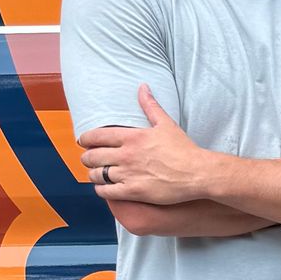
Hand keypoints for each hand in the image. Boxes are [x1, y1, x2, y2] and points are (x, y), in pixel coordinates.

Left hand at [78, 85, 214, 206]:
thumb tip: (142, 87)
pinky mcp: (133, 191)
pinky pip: (106, 192)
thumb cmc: (183, 149)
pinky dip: (101, 190)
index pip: (96, 136)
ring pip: (96, 175)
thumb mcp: (166, 123)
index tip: (83, 142)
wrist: (197, 173)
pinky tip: (104, 188)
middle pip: (92, 156)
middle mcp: (126, 155)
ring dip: (93, 174)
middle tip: (88, 159)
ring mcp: (128, 174)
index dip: (85, 139)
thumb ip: (150, 106)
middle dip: (87, 158)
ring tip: (96, 174)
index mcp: (132, 137)